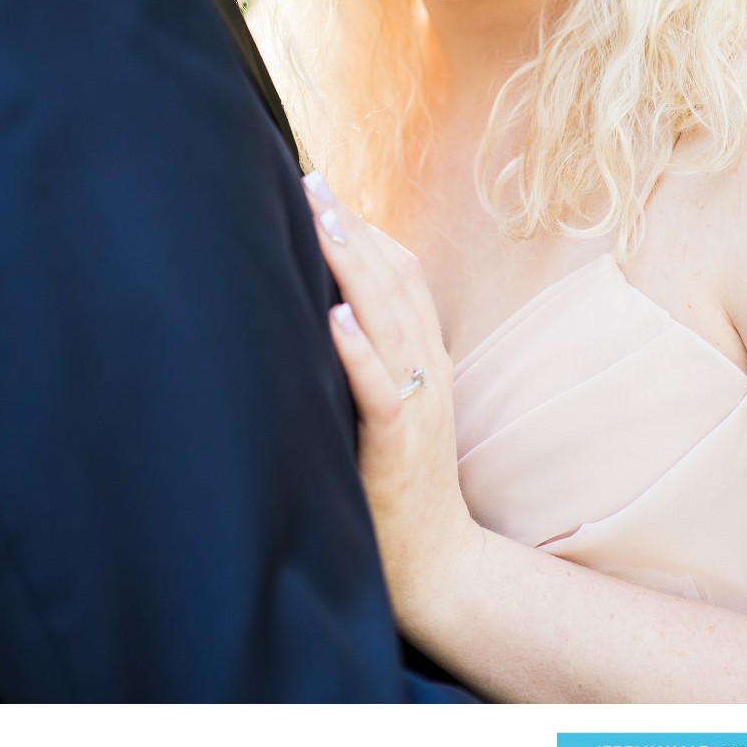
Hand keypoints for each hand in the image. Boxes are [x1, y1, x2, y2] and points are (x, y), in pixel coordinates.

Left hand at [305, 171, 481, 627]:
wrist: (435, 565)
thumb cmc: (394, 481)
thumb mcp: (388, 405)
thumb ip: (367, 357)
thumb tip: (320, 306)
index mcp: (424, 358)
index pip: (403, 277)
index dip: (366, 229)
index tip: (321, 185)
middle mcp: (426, 372)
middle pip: (395, 285)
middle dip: (352, 230)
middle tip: (311, 181)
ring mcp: (417, 409)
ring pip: (390, 325)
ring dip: (354, 271)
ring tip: (322, 223)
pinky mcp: (398, 450)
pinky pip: (383, 393)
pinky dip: (360, 353)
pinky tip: (335, 320)